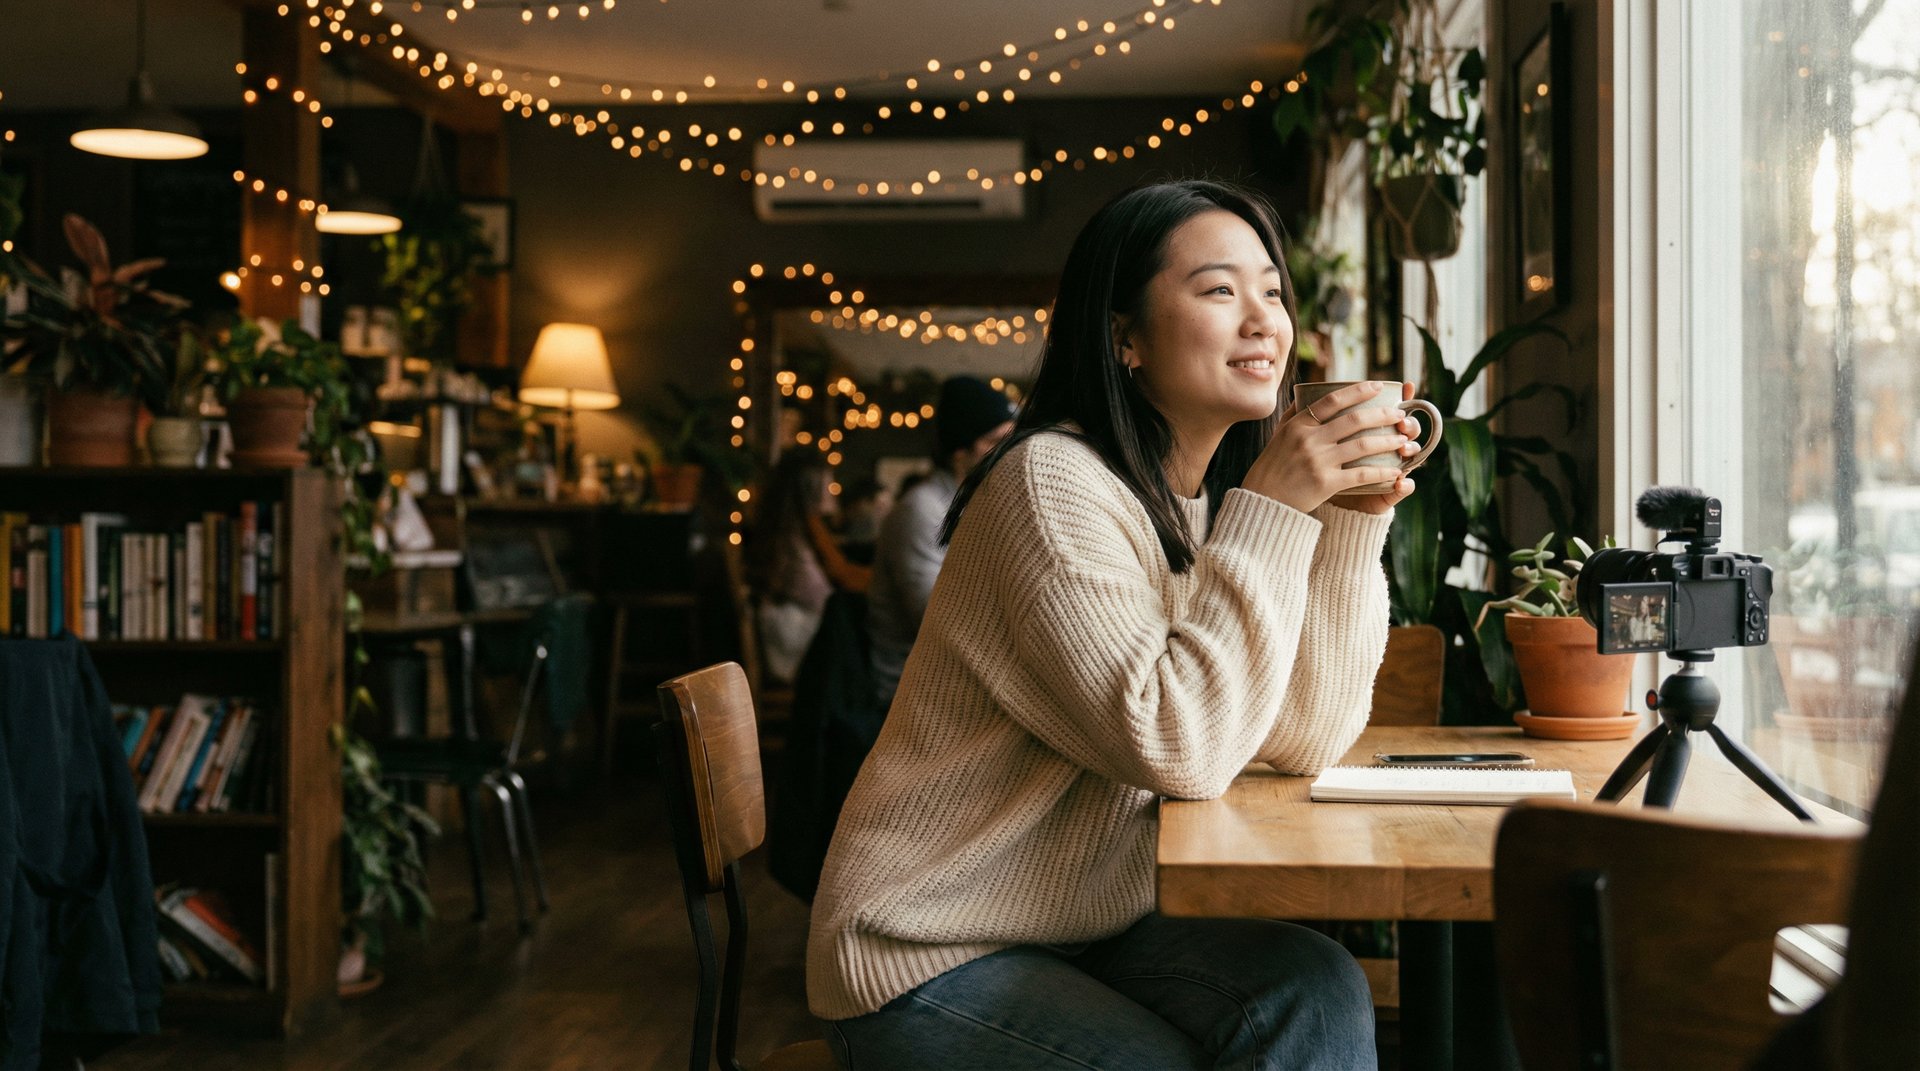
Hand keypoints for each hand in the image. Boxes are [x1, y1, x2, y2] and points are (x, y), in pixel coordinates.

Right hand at [1242, 380, 1423, 514]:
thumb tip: (1304, 393)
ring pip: (1363, 445)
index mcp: (1299, 425)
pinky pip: (1362, 474)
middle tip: (1399, 414)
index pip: (1333, 400)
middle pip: (1354, 420)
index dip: (1359, 390)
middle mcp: (1309, 439)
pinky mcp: (1326, 483)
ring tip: (1403, 439)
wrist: (1263, 502)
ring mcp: (1318, 461)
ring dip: (1388, 441)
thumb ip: (1293, 415)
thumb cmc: (1272, 468)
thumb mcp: (1278, 436)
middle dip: (1382, 414)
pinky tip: (1395, 472)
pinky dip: (1382, 472)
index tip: (1378, 386)